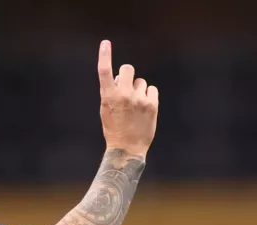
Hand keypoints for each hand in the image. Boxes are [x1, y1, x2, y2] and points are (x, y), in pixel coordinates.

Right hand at [97, 40, 157, 158]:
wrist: (127, 149)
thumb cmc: (114, 129)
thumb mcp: (106, 110)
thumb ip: (112, 92)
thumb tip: (121, 78)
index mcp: (108, 97)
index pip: (104, 72)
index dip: (104, 56)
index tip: (105, 43)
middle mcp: (123, 95)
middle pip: (127, 69)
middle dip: (126, 75)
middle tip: (126, 88)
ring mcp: (139, 99)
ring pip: (141, 82)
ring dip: (138, 90)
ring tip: (135, 107)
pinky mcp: (152, 104)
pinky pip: (151, 89)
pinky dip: (148, 96)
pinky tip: (144, 108)